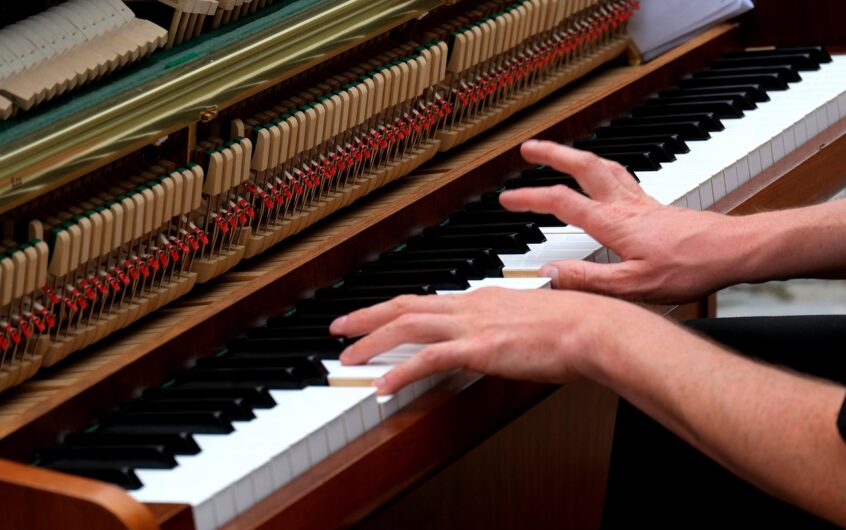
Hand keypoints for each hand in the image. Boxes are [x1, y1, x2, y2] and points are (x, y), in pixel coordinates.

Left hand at [330, 287, 653, 394]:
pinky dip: (399, 372)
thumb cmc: (572, 324)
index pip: (425, 301)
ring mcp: (471, 325)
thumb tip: (496, 338)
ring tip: (347, 356)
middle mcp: (469, 305)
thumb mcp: (528, 318)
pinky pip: (427, 360)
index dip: (393, 310)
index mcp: (480, 298)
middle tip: (339, 327)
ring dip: (371, 341)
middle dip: (366, 316)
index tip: (373, 318)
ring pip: (406, 327)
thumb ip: (505, 326)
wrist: (593, 325)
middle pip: (403, 306)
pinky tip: (381, 386)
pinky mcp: (479, 348)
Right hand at [501, 140, 745, 302]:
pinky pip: (622, 177)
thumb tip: (549, 274)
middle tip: (529, 148)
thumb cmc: (690, 268)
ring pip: (604, 166)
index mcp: (613, 223)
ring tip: (561, 153)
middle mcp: (625, 205)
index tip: (507, 198)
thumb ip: (587, 280)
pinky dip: (603, 169)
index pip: (561, 203)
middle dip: (552, 155)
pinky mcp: (656, 205)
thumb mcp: (633, 286)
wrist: (732, 251)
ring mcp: (642, 202)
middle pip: (583, 167)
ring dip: (577, 156)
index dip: (530, 198)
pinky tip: (605, 177)